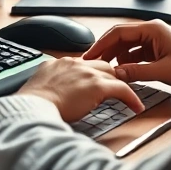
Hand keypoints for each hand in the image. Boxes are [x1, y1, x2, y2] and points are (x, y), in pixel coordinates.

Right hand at [18, 57, 144, 121]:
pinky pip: (122, 89)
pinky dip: (131, 98)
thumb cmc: (33, 103)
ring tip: (130, 97)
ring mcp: (87, 73)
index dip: (93, 72)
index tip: (97, 80)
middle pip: (102, 64)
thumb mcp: (40, 86)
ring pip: (113, 74)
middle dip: (111, 75)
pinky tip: (136, 107)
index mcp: (61, 62)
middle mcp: (76, 63)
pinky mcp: (97, 86)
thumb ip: (51, 82)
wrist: (33, 107)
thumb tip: (54, 89)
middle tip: (117, 87)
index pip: (84, 63)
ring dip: (122, 85)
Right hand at [83, 20, 170, 88]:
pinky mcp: (158, 51)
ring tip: (104, 69)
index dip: (101, 43)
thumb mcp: (164, 71)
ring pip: (127, 47)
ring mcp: (154, 41)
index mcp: (152, 30)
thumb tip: (116, 74)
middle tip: (92, 62)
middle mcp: (151, 31)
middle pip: (120, 38)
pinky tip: (122, 72)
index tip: (90, 54)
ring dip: (116, 57)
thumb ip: (137, 72)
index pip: (118, 32)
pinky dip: (127, 62)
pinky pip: (136, 54)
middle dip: (105, 50)